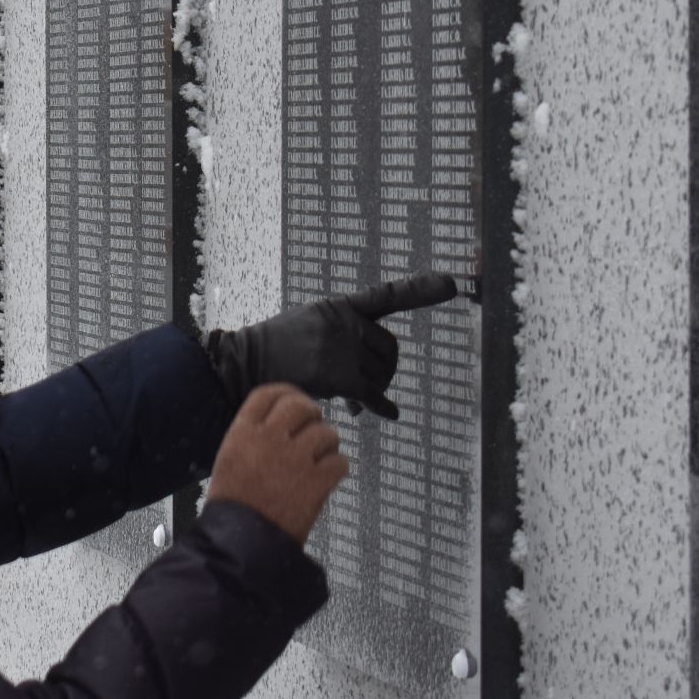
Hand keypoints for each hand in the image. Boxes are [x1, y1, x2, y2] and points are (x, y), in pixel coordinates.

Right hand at [206, 272, 458, 420]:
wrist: (246, 364)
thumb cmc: (277, 349)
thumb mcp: (309, 327)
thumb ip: (341, 339)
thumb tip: (367, 383)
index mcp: (340, 307)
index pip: (386, 296)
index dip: (419, 290)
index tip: (452, 284)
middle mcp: (344, 323)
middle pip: (389, 350)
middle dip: (383, 369)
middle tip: (364, 386)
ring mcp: (342, 348)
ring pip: (381, 375)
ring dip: (371, 391)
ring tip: (350, 399)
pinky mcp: (339, 375)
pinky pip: (373, 395)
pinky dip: (382, 407)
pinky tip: (390, 414)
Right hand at [206, 385, 347, 544]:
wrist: (241, 542)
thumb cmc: (233, 507)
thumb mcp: (230, 460)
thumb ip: (251, 438)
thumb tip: (276, 425)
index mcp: (244, 432)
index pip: (268, 394)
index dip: (286, 392)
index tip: (294, 398)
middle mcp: (271, 438)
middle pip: (300, 405)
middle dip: (311, 413)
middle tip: (313, 425)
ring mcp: (296, 459)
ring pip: (326, 432)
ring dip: (328, 443)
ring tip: (321, 457)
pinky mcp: (317, 482)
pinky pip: (341, 462)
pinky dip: (338, 469)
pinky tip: (328, 477)